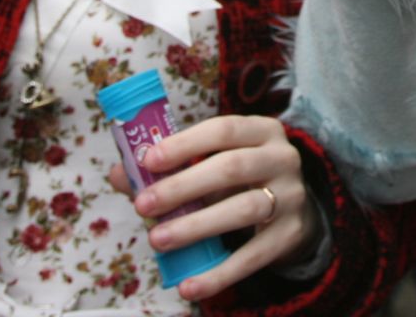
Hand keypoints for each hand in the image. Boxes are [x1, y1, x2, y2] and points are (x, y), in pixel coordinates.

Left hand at [106, 113, 320, 301]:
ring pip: (243, 209)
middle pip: (231, 168)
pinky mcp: (290, 235)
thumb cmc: (241, 180)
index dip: (185, 143)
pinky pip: (253, 256)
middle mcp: (283, 158)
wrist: (294, 212)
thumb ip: (172, 167)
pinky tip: (189, 286)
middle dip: (182, 187)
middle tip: (142, 205)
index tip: (148, 161)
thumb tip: (121, 175)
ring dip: (195, 227)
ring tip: (157, 240)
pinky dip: (219, 273)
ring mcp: (291, 196)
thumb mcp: (214, 163)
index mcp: (261, 131)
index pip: (223, 129)